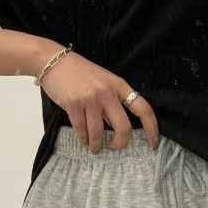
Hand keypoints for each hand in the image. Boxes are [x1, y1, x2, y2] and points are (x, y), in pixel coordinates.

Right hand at [39, 51, 159, 152]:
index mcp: (119, 85)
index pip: (143, 109)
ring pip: (99, 133)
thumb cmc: (81, 73)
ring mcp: (90, 98)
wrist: (54, 60)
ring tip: (95, 147)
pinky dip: (83, 139)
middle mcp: (108, 92)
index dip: (152, 128)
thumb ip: (113, 102)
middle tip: (114, 147)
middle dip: (120, 144)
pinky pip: (82, 130)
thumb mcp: (104, 81)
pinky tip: (84, 140)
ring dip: (97, 145)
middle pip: (123, 127)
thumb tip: (119, 128)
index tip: (153, 143)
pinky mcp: (73, 104)